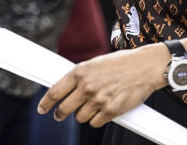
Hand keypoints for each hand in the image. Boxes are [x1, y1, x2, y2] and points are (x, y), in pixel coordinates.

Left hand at [37, 44, 167, 127]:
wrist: (144, 67)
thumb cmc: (120, 63)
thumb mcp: (94, 64)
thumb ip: (79, 76)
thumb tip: (65, 88)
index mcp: (80, 72)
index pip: (55, 92)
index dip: (45, 103)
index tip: (42, 109)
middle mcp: (87, 87)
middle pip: (64, 109)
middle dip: (60, 114)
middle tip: (60, 114)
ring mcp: (99, 100)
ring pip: (80, 117)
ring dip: (83, 114)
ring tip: (92, 104)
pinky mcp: (111, 110)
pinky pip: (95, 123)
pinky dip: (97, 119)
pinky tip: (102, 110)